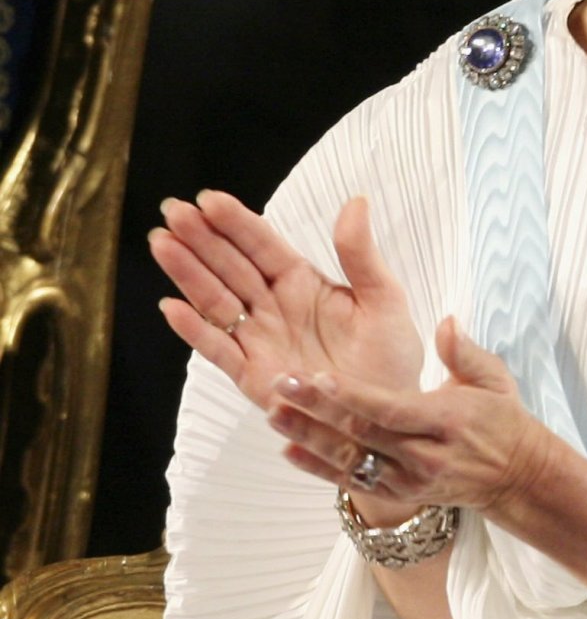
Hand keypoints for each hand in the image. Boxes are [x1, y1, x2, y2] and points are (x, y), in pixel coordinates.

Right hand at [152, 189, 423, 418]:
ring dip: (187, 273)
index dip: (235, 222)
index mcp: (301, 283)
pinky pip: (219, 350)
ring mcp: (259, 341)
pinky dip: (195, 331)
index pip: (261, 245)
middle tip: (172, 210)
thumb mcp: (384, 300)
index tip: (209, 199)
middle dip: (200, 239)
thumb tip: (356, 201)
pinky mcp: (253, 377)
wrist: (391, 419)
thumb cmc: (390, 359)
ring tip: (163, 244)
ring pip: (215, 301)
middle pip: (229, 267)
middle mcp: (273, 307)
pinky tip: (173, 307)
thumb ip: (361, 255)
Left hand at [263, 316, 550, 518]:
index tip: (319, 376)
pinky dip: (317, 469)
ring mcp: (409, 480)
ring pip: (350, 461)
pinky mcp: (398, 494)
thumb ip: (466, 351)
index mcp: (448, 421)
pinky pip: (352, 482)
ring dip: (308, 439)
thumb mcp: (494, 380)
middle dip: (318, 410)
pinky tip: (288, 450)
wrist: (515, 478)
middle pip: (363, 434)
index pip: (391, 409)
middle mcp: (425, 456)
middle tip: (282, 384)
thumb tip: (446, 322)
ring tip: (274, 414)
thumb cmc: (500, 421)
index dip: (353, 395)